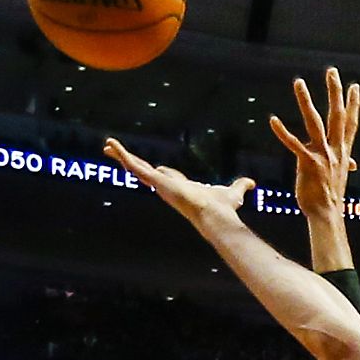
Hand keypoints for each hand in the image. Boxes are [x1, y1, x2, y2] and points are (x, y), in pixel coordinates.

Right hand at [103, 138, 253, 225]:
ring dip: (121, 156)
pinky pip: (135, 166)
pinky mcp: (156, 181)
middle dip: (133, 162)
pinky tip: (111, 145)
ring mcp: (160, 184)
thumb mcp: (233, 192)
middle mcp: (167, 186)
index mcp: (181, 187)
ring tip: (107, 146)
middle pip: (146, 171)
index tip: (154, 167)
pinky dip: (122, 155)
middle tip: (119, 154)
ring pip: (136, 167)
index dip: (160, 171)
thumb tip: (252, 184)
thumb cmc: (223, 208)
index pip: (166, 176)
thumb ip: (241, 187)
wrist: (216, 214)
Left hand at [269, 67, 359, 218]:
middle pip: (337, 115)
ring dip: (306, 102)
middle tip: (332, 71)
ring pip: (315, 122)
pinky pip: (294, 144)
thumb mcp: (340, 177)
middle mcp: (335, 150)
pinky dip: (283, 132)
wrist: (326, 214)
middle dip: (335, 92)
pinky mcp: (308, 164)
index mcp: (343, 152)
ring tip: (298, 82)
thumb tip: (353, 164)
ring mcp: (323, 156)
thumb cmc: (330, 197)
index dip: (353, 104)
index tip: (355, 86)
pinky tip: (273, 120)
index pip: (350, 123)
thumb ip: (345, 165)